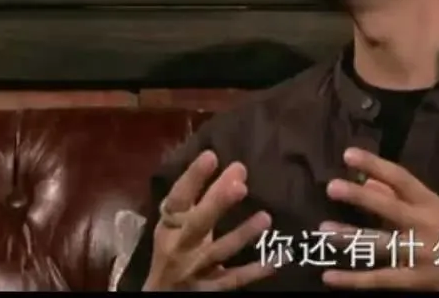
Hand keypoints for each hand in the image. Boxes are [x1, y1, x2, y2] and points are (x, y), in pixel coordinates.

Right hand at [144, 150, 274, 290]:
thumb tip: (238, 170)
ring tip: (265, 217)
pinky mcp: (208, 290)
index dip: (193, 178)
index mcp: (169, 226)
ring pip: (219, 251)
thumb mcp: (178, 226)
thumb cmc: (175, 250)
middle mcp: (179, 247)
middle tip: (240, 184)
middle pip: (198, 224)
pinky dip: (254, 270)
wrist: (162, 295)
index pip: (178, 199)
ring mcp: (194, 270)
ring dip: (242, 235)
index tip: (211, 155)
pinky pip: (233, 279)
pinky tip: (275, 259)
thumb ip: (202, 199)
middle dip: (217, 203)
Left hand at [320, 148, 438, 290]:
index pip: (401, 178)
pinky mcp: (415, 281)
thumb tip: (368, 181)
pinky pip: (379, 279)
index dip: (375, 163)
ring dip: (350, 237)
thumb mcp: (436, 211)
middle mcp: (425, 226)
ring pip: (380, 244)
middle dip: (360, 197)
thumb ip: (401, 198)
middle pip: (389, 208)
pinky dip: (353, 280)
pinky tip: (329, 276)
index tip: (349, 153)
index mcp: (431, 203)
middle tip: (332, 186)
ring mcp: (420, 255)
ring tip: (323, 229)